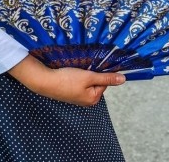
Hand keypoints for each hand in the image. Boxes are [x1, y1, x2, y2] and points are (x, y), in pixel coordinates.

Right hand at [8, 55, 125, 106]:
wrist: (45, 81)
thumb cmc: (67, 80)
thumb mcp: (89, 76)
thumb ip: (107, 77)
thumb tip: (123, 79)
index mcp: (93, 99)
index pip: (104, 82)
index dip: (99, 72)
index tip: (91, 68)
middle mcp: (86, 101)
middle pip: (96, 82)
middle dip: (91, 74)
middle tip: (82, 70)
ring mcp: (77, 97)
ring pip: (87, 81)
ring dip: (84, 75)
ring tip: (75, 72)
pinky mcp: (70, 93)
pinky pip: (79, 83)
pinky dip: (77, 77)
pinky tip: (70, 74)